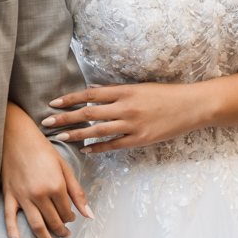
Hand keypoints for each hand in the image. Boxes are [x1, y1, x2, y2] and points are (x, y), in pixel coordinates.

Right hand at [2, 102, 91, 237]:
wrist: (17, 135)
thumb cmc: (41, 148)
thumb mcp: (64, 167)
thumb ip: (77, 192)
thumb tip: (88, 215)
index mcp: (56, 186)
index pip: (67, 213)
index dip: (71, 218)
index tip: (72, 217)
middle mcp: (40, 194)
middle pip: (53, 222)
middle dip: (62, 232)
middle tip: (65, 235)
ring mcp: (23, 196)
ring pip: (36, 226)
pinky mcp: (9, 194)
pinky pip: (9, 218)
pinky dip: (13, 234)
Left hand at [42, 82, 209, 152]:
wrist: (191, 106)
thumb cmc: (165, 94)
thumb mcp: (138, 87)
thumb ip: (115, 91)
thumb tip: (92, 92)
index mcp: (124, 91)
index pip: (89, 95)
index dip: (70, 99)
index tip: (53, 103)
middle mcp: (125, 107)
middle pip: (88, 113)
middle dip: (65, 119)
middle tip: (47, 123)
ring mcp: (132, 125)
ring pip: (97, 131)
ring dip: (76, 135)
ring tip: (59, 138)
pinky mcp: (140, 139)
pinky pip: (113, 145)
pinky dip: (97, 148)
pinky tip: (84, 150)